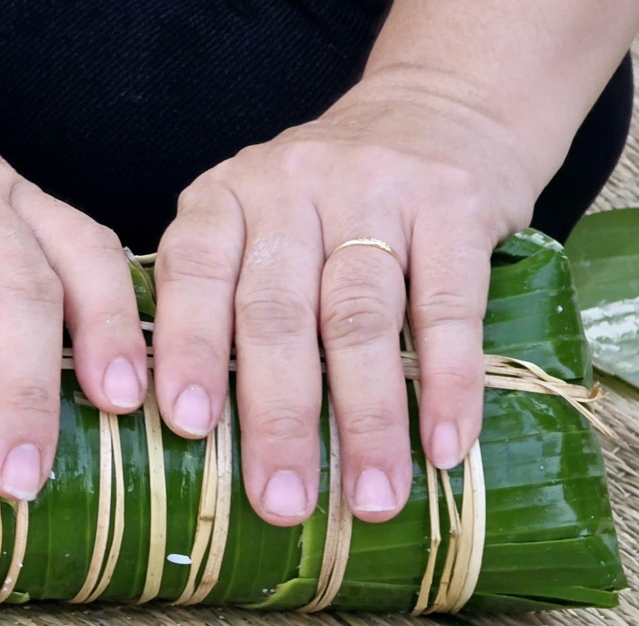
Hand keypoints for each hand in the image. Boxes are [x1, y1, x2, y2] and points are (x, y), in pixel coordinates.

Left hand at [153, 75, 537, 525]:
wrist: (437, 110)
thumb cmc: (326, 204)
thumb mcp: (257, 225)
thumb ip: (225, 302)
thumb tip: (196, 441)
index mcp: (225, 199)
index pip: (194, 273)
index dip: (190, 351)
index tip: (187, 429)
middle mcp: (290, 186)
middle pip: (276, 312)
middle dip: (279, 417)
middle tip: (281, 502)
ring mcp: (374, 189)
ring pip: (359, 316)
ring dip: (365, 419)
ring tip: (370, 499)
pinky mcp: (452, 204)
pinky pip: (448, 305)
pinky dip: (447, 382)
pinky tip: (444, 446)